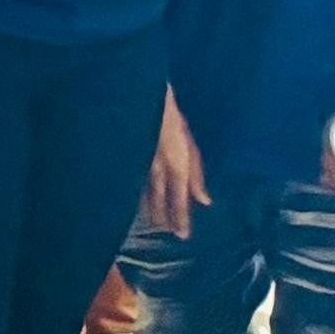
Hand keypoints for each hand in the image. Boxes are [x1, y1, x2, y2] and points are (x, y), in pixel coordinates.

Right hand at [143, 95, 205, 238]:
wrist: (144, 98)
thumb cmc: (172, 120)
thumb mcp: (190, 145)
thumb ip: (197, 174)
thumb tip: (204, 200)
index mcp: (175, 165)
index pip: (179, 199)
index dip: (181, 218)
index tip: (182, 236)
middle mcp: (157, 169)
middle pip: (160, 200)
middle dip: (164, 217)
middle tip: (167, 232)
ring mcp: (141, 164)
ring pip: (144, 193)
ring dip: (150, 209)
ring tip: (152, 222)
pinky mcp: (130, 159)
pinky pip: (135, 183)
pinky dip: (137, 195)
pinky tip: (136, 200)